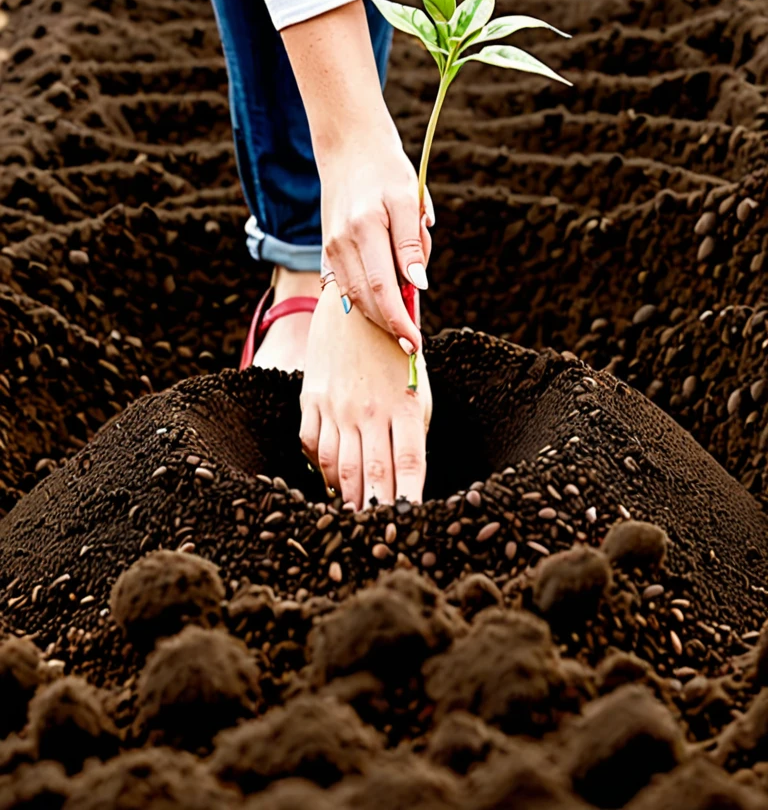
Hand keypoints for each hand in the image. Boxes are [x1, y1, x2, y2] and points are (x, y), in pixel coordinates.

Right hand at [300, 282, 431, 508]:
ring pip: (340, 467)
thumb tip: (406, 476)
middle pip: (373, 473)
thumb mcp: (416, 385)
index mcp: (403, 404)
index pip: (411, 463)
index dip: (409, 499)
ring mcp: (336, 405)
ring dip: (347, 499)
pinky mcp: (311, 399)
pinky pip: (313, 446)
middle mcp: (369, 408)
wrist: (355, 302)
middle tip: (378, 542)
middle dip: (376, 513)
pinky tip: (332, 484)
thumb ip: (412, 428)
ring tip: (355, 521)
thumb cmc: (395, 351)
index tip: (410, 526)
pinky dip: (322, 471)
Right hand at [319, 118, 431, 354]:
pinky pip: (343, 285)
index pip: (383, 288)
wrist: (350, 147)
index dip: (399, 320)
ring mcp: (330, 246)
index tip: (414, 342)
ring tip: (400, 319)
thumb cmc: (387, 171)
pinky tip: (379, 303)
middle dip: (389, 324)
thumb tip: (417, 286)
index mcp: (366, 228)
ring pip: (352, 296)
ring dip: (376, 313)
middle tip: (412, 340)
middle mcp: (342, 241)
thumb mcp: (409, 200)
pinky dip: (362, 300)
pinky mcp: (327, 248)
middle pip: (365, 299)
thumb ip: (412, 244)